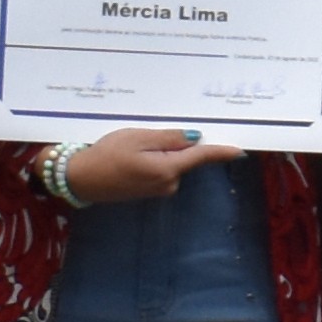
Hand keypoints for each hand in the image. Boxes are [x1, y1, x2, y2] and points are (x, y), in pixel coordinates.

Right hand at [52, 126, 215, 206]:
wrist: (80, 179)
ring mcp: (158, 189)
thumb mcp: (138, 138)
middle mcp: (168, 184)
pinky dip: (154, 158)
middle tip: (153, 130)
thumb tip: (195, 138)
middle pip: (186, 158)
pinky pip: (161, 169)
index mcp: (168, 170)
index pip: (201, 158)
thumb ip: (169, 138)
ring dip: (162, 150)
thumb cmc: (107, 155)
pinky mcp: (148, 190)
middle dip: (179, 142)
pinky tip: (134, 152)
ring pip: (172, 163)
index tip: (240, 150)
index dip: (221, 152)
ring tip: (135, 141)